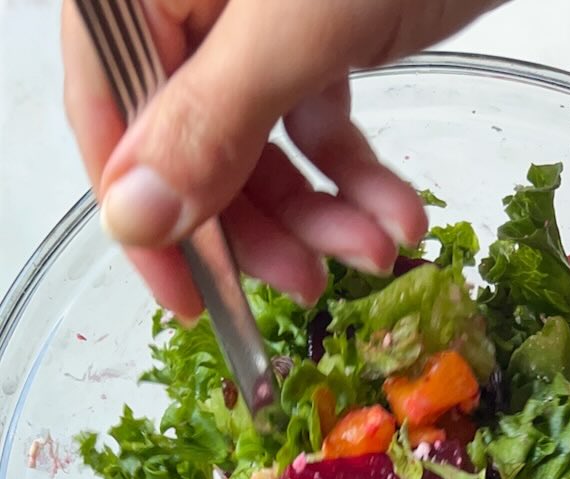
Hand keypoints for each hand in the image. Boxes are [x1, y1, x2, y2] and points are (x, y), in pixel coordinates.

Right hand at [61, 0, 502, 317]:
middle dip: (263, 228)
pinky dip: (359, 179)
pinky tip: (402, 214)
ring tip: (380, 249)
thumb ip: (208, 121)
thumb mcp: (291, 27)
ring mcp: (254, 25)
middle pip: (195, 150)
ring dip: (323, 217)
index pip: (109, 111)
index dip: (146, 216)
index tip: (188, 299)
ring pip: (264, 153)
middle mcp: (191, 7)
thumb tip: (133, 217)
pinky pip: (319, 129)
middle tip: (311, 285)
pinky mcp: (318, 38)